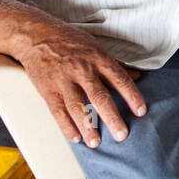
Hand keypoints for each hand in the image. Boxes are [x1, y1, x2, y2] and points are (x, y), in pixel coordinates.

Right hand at [17, 22, 146, 146]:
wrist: (37, 35)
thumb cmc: (70, 41)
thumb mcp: (96, 47)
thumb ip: (115, 65)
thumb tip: (137, 76)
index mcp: (98, 59)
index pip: (120, 79)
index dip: (132, 96)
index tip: (141, 111)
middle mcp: (82, 70)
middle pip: (100, 96)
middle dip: (112, 117)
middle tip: (122, 135)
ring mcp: (63, 80)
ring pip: (77, 107)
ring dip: (87, 126)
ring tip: (96, 143)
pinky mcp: (47, 89)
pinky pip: (58, 110)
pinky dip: (66, 126)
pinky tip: (75, 138)